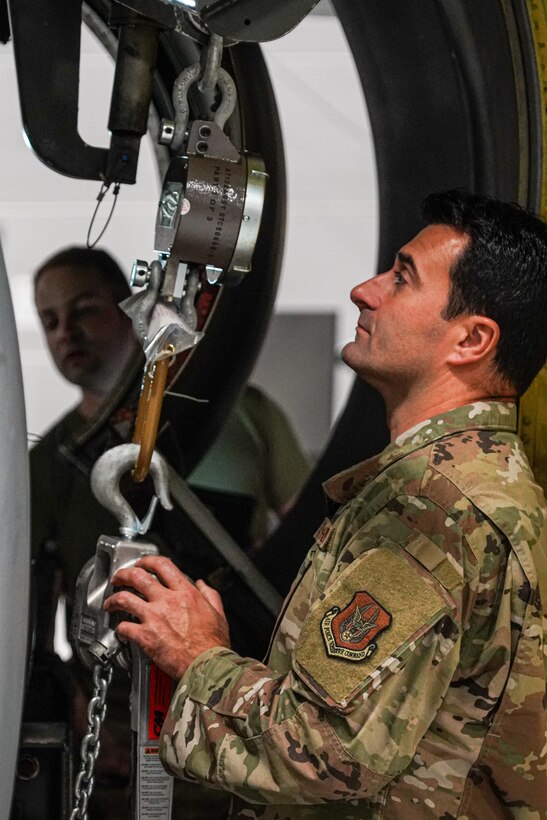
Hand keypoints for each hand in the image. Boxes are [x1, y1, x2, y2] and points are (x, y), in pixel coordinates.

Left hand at [104, 556, 229, 679]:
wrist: (206, 665)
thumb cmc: (213, 643)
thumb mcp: (217, 612)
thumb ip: (209, 594)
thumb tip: (202, 585)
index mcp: (185, 593)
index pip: (162, 565)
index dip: (147, 561)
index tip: (141, 564)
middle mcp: (167, 601)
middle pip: (137, 577)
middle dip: (123, 574)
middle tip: (118, 578)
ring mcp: (154, 618)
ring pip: (124, 599)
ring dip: (113, 600)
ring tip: (110, 603)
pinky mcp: (145, 636)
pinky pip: (124, 627)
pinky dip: (119, 628)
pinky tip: (121, 630)